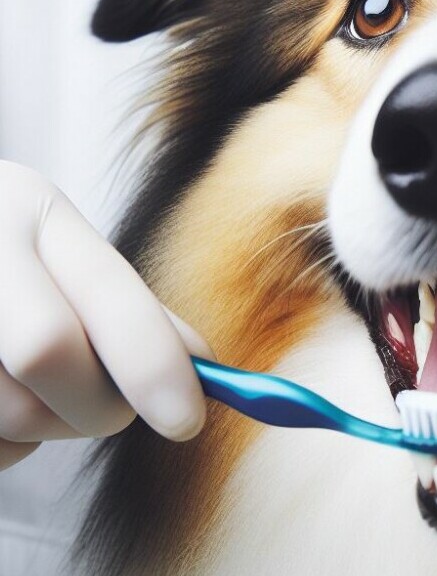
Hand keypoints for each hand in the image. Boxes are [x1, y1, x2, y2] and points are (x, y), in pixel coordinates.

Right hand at [0, 161, 213, 469]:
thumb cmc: (7, 252)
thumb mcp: (63, 249)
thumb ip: (130, 304)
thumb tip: (200, 363)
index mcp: (32, 211)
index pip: (103, 295)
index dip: (152, 362)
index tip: (188, 419)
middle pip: (52, 355)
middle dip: (99, 402)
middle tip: (111, 407)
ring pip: (12, 415)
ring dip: (47, 427)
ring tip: (36, 385)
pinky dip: (7, 442)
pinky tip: (1, 395)